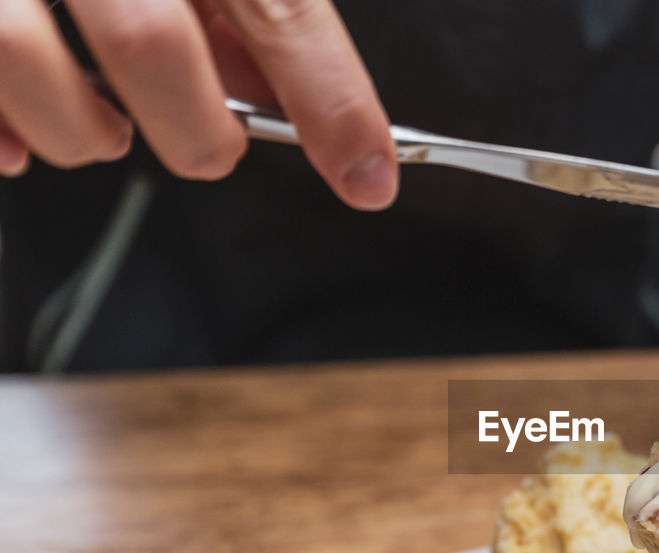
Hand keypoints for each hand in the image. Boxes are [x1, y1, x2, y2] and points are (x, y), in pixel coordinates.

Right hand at [0, 0, 396, 209]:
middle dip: (197, 133)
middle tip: (213, 147)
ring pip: (22, 59)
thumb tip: (276, 88)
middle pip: (149, 42)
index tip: (367, 173)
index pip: (279, 5)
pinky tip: (22, 136)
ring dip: (79, 132)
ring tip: (102, 130)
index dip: (331, 99)